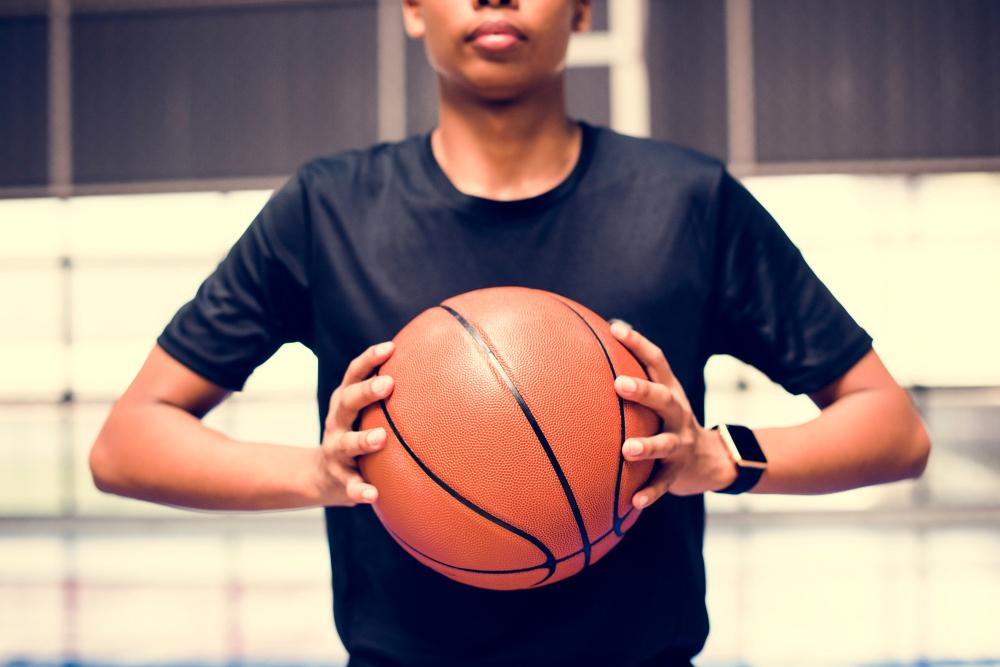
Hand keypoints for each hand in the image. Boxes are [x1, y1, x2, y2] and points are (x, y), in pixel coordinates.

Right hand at [317, 341, 395, 505]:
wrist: (319, 476)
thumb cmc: (355, 433)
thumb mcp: (363, 412)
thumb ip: (387, 396)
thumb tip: (433, 368)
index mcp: (345, 402)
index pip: (353, 374)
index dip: (369, 359)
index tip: (390, 348)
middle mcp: (337, 422)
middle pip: (347, 401)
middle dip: (366, 392)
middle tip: (387, 384)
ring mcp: (335, 451)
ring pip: (346, 444)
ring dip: (362, 440)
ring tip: (380, 438)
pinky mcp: (339, 479)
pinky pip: (350, 485)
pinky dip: (360, 490)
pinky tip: (374, 494)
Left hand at [609, 321, 736, 506]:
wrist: (710, 460)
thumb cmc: (666, 422)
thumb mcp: (657, 399)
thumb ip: (632, 381)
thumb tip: (589, 348)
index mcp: (669, 392)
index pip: (657, 361)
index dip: (638, 343)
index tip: (615, 328)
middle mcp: (678, 414)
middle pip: (664, 399)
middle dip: (643, 391)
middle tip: (619, 384)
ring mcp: (680, 444)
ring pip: (665, 444)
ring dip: (647, 446)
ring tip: (627, 449)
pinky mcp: (678, 472)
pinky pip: (663, 484)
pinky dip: (650, 493)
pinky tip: (633, 502)